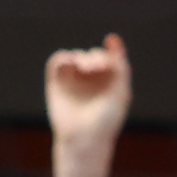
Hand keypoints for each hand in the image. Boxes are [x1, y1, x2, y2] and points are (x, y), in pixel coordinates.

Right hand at [43, 39, 128, 164]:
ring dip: (83, 57)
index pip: (110, 59)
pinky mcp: (56, 82)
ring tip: (88, 68)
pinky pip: (58, 61)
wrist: (84, 137)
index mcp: (109, 83)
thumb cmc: (106, 118)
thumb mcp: (120, 91)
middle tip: (99, 67)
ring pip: (76, 56)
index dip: (112, 49)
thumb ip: (120, 66)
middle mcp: (91, 80)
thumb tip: (113, 39)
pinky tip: (73, 63)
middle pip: (93, 55)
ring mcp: (73, 80)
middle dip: (97, 57)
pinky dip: (66, 57)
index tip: (112, 40)